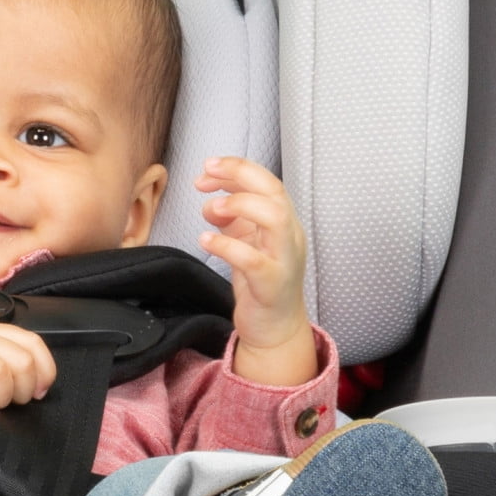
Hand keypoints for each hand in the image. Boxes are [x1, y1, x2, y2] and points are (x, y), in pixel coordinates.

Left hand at [196, 157, 317, 387]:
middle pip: (275, 191)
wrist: (275, 329)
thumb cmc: (261, 284)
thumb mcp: (247, 243)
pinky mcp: (271, 284)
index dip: (238, 168)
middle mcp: (290, 236)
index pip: (268, 182)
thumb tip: (212, 201)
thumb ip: (233, 220)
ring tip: (211, 209)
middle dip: (240, 175)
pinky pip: (252, 259)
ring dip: (239, 205)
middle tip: (207, 174)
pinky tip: (205, 240)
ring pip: (274, 218)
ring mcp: (284, 260)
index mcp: (285, 223)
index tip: (209, 167)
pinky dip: (226, 245)